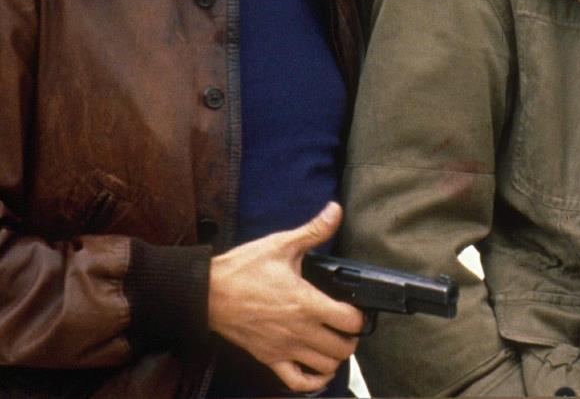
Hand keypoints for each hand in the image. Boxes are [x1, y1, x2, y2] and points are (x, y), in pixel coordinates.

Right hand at [208, 202, 365, 392]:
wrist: (207, 293)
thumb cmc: (242, 270)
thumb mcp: (281, 245)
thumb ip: (314, 230)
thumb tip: (335, 210)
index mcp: (306, 303)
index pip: (350, 320)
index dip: (360, 316)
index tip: (357, 308)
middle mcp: (299, 330)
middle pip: (342, 348)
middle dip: (352, 338)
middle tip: (349, 326)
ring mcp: (284, 348)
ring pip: (324, 367)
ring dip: (336, 357)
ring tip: (334, 342)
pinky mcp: (268, 358)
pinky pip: (297, 382)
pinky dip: (313, 380)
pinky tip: (317, 369)